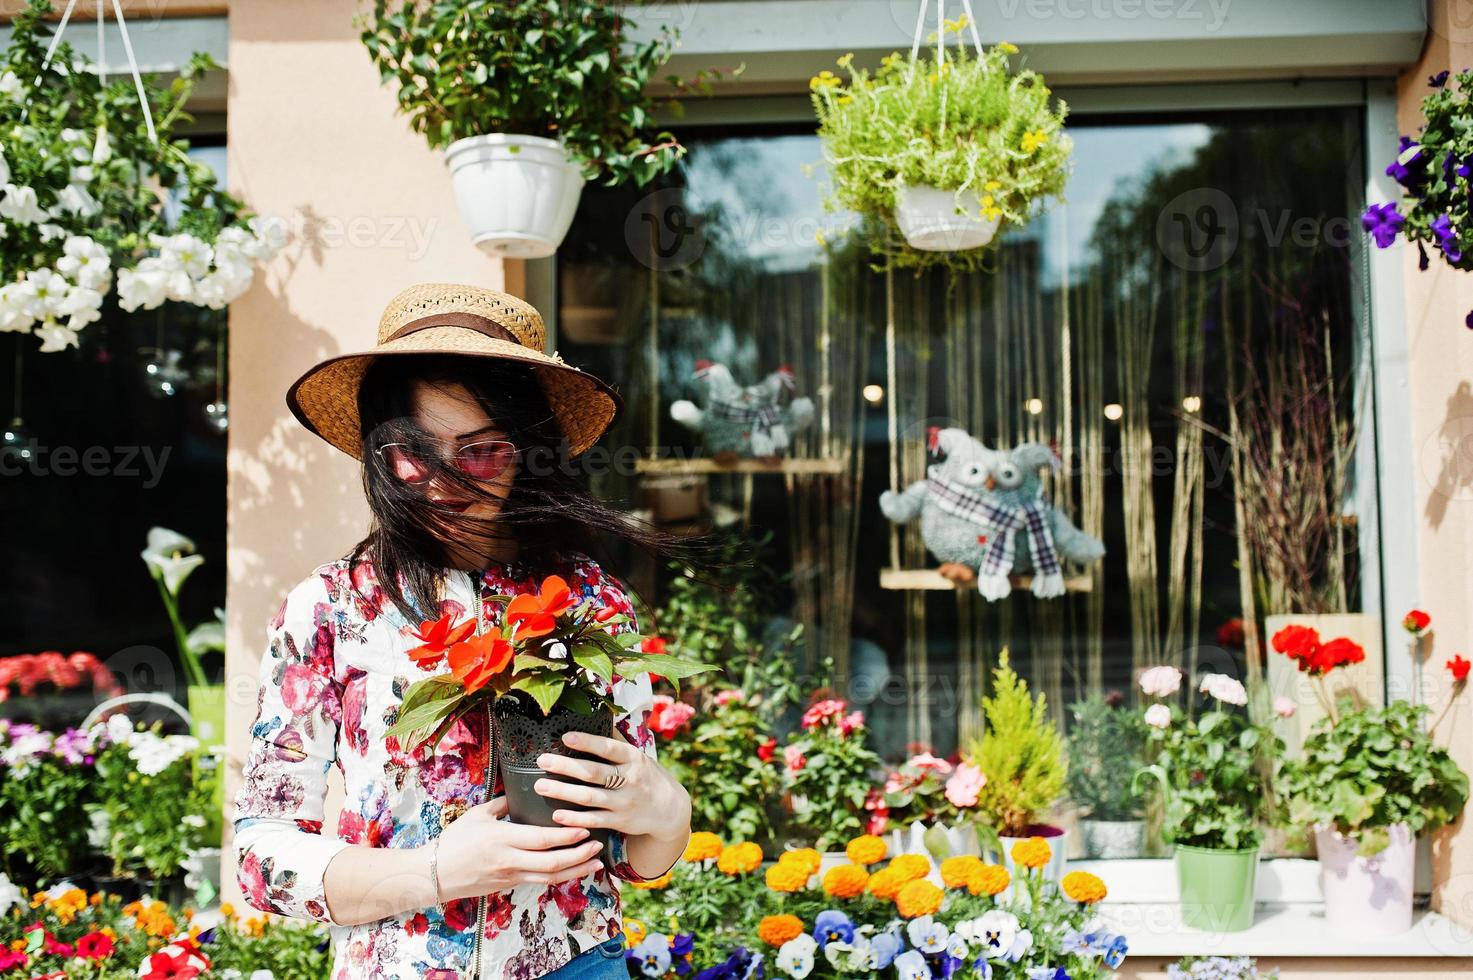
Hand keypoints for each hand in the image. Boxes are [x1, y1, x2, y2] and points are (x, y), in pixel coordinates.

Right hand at [434, 796, 604, 900]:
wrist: (434, 874)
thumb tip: (522, 790)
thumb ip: (502, 803)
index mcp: (502, 839)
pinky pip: (540, 882)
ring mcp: (511, 876)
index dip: (567, 836)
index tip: (585, 827)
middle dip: (579, 855)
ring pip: (550, 877)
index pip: (542, 839)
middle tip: (598, 845)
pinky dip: (560, 876)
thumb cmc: (454, 841)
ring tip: (596, 862)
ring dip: (576, 870)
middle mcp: (510, 861)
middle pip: (552, 862)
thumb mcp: (477, 815)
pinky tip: (574, 870)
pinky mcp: (510, 885)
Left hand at [534, 730, 690, 841]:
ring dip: (563, 792)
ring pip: (590, 797)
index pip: (609, 748)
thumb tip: (598, 715)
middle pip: (594, 772)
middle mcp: (630, 779)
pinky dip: (575, 818)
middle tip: (542, 760)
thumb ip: (617, 740)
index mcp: (633, 758)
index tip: (565, 736)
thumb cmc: (646, 776)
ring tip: (540, 786)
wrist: (669, 809)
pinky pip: (594, 819)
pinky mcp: (620, 821)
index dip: (588, 742)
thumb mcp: (638, 756)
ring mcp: (624, 802)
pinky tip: (557, 814)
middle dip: (566, 766)